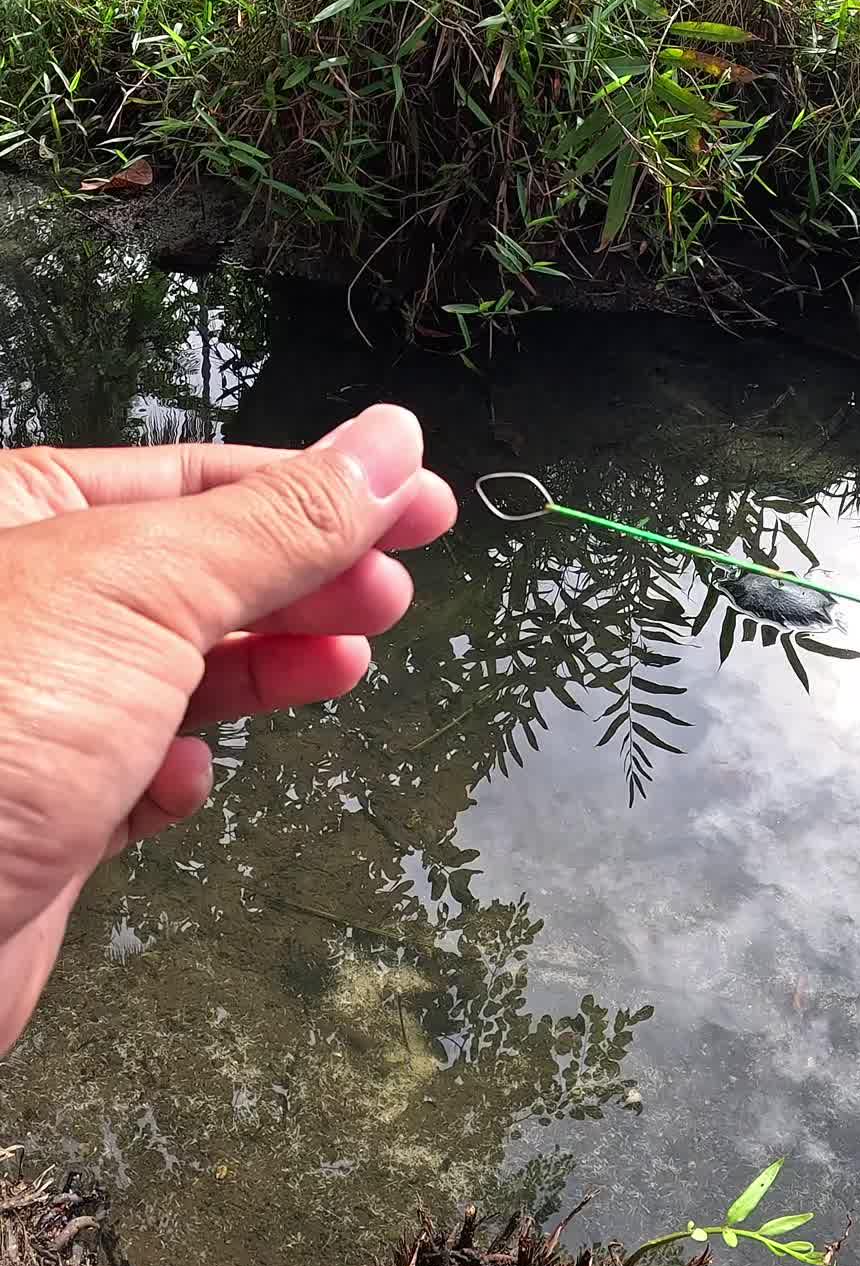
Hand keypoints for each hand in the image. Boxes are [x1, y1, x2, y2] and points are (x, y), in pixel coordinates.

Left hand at [0, 405, 455, 1053]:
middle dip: (306, 576)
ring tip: (344, 660)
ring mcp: (31, 713)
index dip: (321, 486)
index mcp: (20, 516)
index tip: (414, 498)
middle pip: (200, 569)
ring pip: (177, 671)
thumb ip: (275, 522)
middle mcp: (22, 607)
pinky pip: (134, 775)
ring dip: (267, 665)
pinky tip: (191, 777)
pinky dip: (181, 771)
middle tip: (395, 585)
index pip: (200, 479)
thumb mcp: (144, 590)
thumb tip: (383, 450)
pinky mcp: (37, 816)